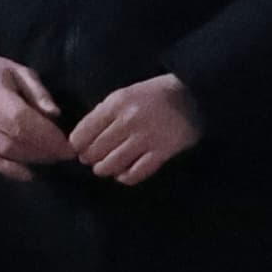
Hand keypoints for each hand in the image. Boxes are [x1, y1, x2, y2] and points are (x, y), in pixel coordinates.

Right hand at [0, 52, 78, 180]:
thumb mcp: (20, 71)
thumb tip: (56, 114)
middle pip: (14, 136)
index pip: (21, 117)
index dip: (46, 133)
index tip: (67, 143)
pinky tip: (30, 175)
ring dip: (32, 158)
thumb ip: (39, 92)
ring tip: (53, 159)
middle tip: (65, 154)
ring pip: (5, 150)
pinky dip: (11, 170)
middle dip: (44, 148)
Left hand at [68, 73, 201, 185]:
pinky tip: (123, 175)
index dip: (78, 145)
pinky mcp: (162, 152)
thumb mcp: (126, 93)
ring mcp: (145, 138)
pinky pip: (136, 173)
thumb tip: (84, 134)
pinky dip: (125, 177)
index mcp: (116, 104)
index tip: (80, 149)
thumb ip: (105, 111)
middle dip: (90, 159)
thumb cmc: (156, 93)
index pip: (83, 132)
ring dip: (105, 170)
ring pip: (112, 164)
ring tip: (105, 168)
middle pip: (96, 151)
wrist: (193, 95)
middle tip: (92, 160)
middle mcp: (128, 121)